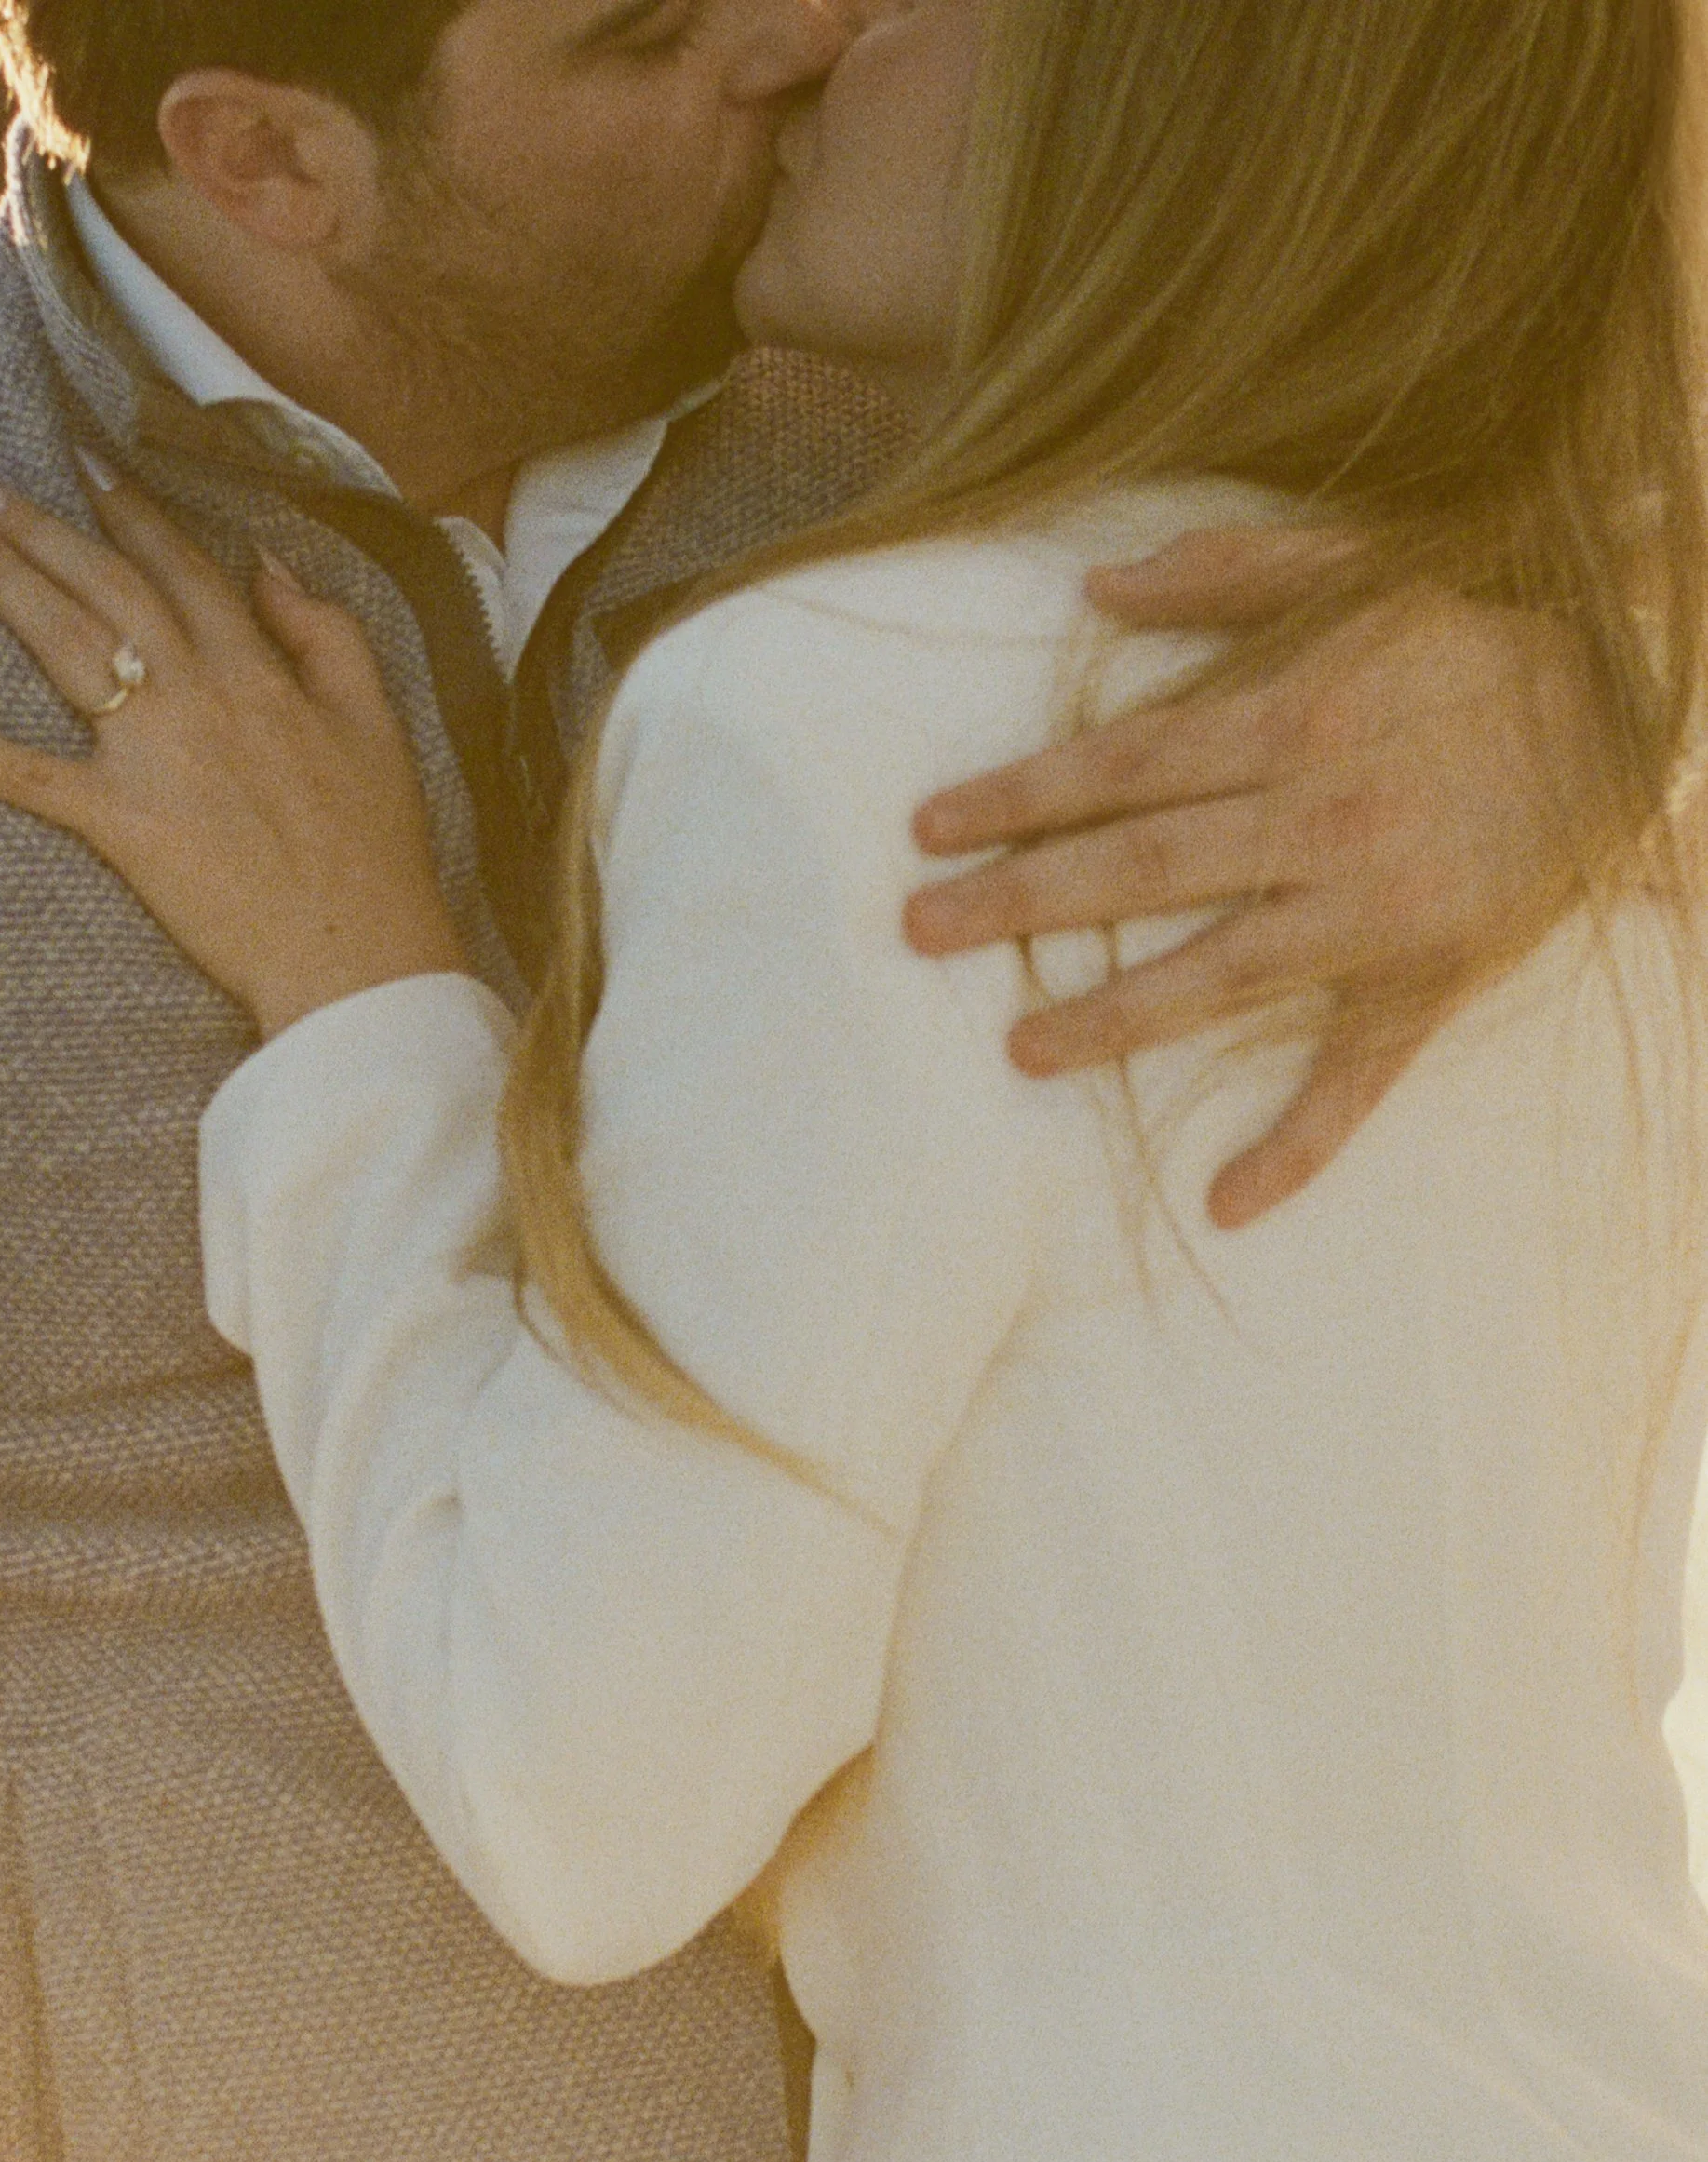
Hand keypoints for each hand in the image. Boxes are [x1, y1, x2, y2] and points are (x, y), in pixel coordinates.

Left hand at [0, 458, 468, 1036]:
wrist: (358, 953)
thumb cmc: (375, 848)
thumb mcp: (375, 720)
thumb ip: (324, 631)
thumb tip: (268, 564)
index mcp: (256, 667)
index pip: (178, 563)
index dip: (126, 506)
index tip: (77, 456)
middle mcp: (195, 693)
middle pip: (103, 585)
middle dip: (33, 521)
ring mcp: (151, 755)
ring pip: (62, 645)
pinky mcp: (119, 824)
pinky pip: (24, 776)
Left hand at [902, 528, 1605, 1225]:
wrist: (1634, 708)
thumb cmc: (1479, 636)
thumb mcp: (1367, 567)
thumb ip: (1229, 573)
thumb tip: (1095, 585)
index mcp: (1296, 719)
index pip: (1122, 765)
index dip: (1020, 795)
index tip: (929, 828)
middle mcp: (1321, 820)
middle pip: (1143, 867)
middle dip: (1023, 900)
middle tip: (919, 932)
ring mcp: (1372, 912)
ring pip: (1219, 976)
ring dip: (1114, 1016)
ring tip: (1020, 1049)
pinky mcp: (1423, 982)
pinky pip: (1355, 1077)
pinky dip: (1298, 1147)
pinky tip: (1225, 1203)